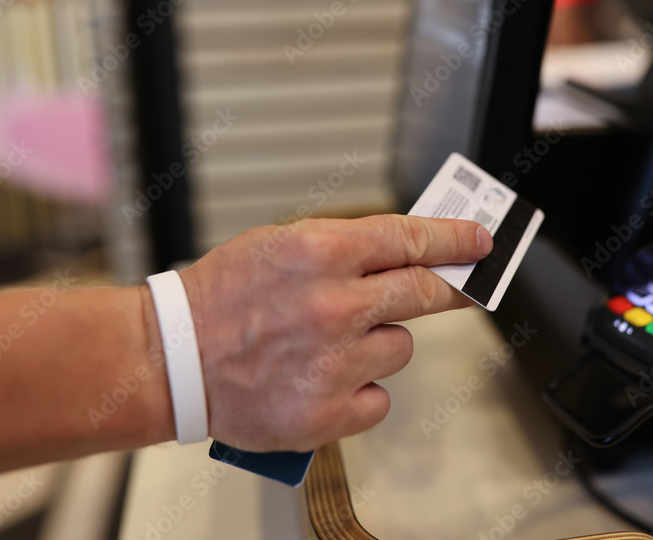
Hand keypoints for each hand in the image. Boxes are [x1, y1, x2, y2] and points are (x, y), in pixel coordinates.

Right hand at [177, 215, 492, 451]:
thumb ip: (344, 247)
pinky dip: (361, 390)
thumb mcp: (281, 245)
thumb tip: (404, 251)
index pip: (412, 240)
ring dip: (379, 343)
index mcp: (321, 253)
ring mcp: (334, 362)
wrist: (171, 358)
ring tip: (329, 344)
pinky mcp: (327, 412)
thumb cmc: (221, 297)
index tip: (480, 243)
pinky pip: (380, 398)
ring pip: (400, 348)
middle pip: (425, 293)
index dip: (454, 240)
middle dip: (450, 289)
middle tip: (463, 288)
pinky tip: (323, 380)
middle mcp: (335, 305)